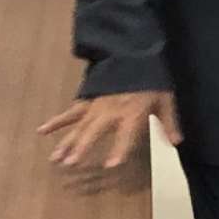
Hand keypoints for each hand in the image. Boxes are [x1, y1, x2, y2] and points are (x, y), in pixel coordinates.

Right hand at [40, 88, 181, 171]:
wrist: (134, 53)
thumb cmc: (152, 79)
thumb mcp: (165, 99)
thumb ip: (168, 121)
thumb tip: (177, 142)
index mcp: (132, 112)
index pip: (126, 135)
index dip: (119, 149)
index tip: (110, 165)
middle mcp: (111, 111)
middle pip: (95, 132)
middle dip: (82, 148)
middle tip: (71, 165)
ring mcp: (97, 105)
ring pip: (79, 126)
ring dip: (67, 142)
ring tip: (55, 159)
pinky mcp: (88, 99)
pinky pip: (71, 112)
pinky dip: (56, 121)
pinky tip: (42, 131)